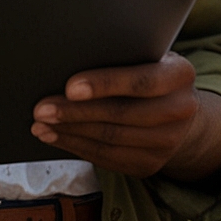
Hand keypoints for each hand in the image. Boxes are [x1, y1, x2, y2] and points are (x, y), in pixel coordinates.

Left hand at [30, 52, 220, 178]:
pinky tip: (55, 136)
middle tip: (42, 108)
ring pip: (110, 139)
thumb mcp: (147, 55)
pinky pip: (107, 157)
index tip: (70, 87)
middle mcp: (180, 110)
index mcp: (180, 74)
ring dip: (70, 131)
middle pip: (120, 114)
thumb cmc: (150, 71)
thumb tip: (71, 55)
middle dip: (75, 112)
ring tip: (40, 123)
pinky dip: (76, 146)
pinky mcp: (150, 164)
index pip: (141, 81)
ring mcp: (168, 142)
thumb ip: (122, 55)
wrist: (179, 110)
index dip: (104, 84)